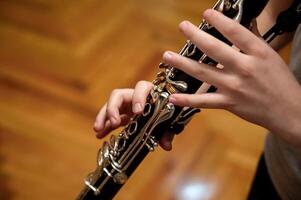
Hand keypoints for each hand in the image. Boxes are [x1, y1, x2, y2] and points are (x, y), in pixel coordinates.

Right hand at [93, 81, 174, 150]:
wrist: (167, 114)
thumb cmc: (169, 113)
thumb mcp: (169, 122)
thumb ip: (167, 132)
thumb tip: (166, 145)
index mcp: (149, 94)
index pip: (142, 87)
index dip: (139, 97)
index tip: (137, 111)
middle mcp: (135, 97)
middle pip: (119, 95)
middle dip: (113, 108)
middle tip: (114, 123)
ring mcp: (127, 106)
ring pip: (110, 106)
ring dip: (103, 117)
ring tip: (97, 129)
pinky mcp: (122, 115)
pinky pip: (110, 119)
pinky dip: (104, 126)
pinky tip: (99, 135)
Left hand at [163, 9, 300, 145]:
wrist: (288, 111)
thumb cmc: (280, 82)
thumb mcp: (270, 56)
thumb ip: (254, 39)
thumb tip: (245, 22)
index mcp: (258, 53)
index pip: (236, 32)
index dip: (219, 21)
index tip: (206, 14)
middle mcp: (244, 68)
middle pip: (214, 49)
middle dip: (195, 36)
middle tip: (182, 27)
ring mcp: (234, 87)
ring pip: (203, 73)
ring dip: (182, 64)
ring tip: (167, 56)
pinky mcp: (228, 103)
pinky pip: (203, 101)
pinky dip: (187, 100)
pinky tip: (172, 97)